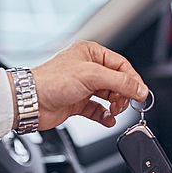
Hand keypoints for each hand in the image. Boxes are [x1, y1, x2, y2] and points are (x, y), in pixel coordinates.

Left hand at [29, 41, 148, 129]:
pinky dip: (105, 116)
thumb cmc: (51, 81)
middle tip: (126, 104)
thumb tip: (140, 89)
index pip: (121, 65)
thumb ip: (120, 82)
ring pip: (109, 96)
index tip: (141, 93)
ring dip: (115, 106)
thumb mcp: (92, 76)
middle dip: (123, 94)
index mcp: (91, 53)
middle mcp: (87, 68)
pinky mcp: (78, 103)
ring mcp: (83, 86)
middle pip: (117, 82)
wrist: (29, 102)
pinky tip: (108, 119)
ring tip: (115, 111)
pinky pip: (99, 110)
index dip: (133, 80)